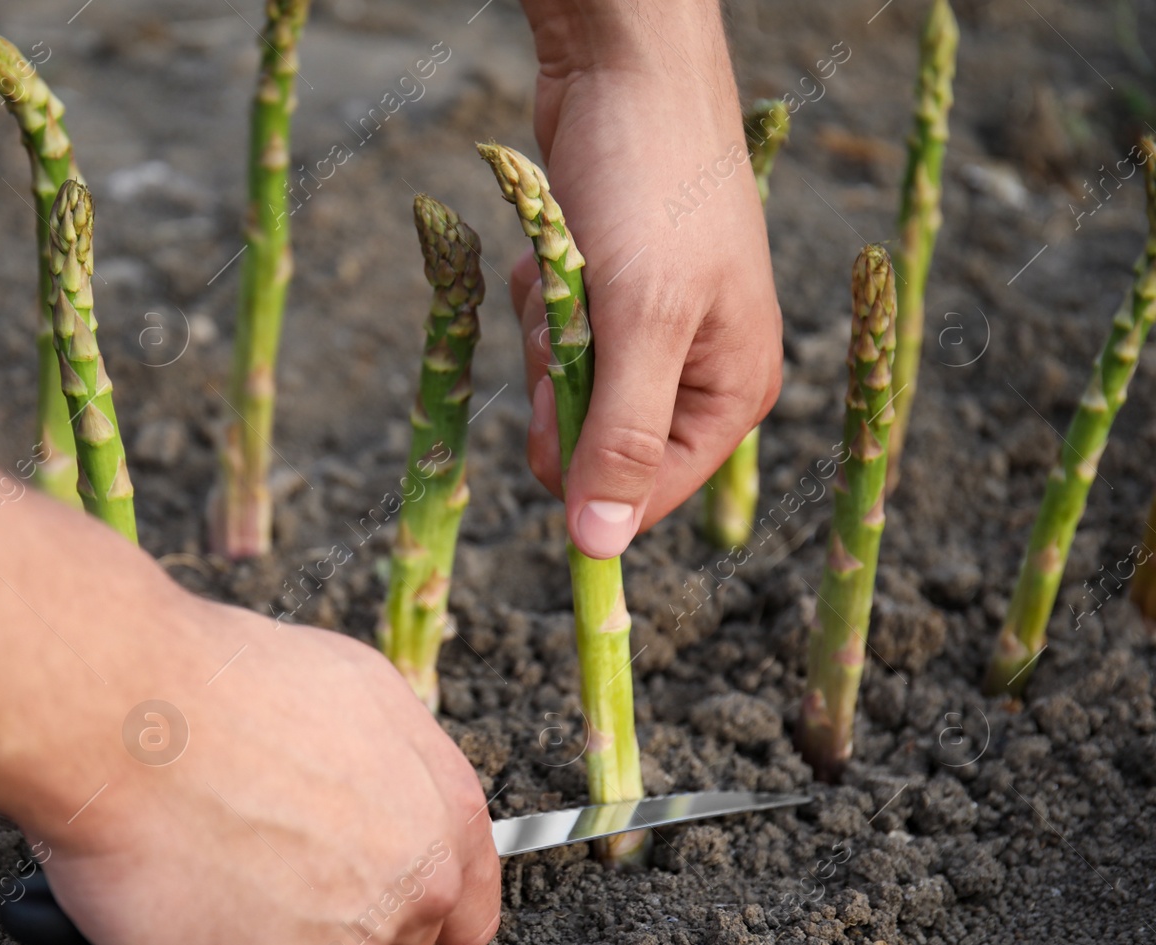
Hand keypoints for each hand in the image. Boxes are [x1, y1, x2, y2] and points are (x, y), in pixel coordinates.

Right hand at [17, 595, 500, 944]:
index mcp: (438, 822)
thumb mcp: (358, 686)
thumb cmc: (229, 688)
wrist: (130, 719)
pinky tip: (183, 890)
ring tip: (218, 857)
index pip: (465, 905)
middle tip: (272, 862)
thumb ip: (401, 764)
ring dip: (273, 938)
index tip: (390, 902)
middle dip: (341, 922)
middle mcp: (405, 895)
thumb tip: (393, 798)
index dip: (420, 902)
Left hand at [514, 0, 782, 557]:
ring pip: (559, 388)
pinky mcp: (602, 295)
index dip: (586, 477)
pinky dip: (540, 296)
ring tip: (572, 268)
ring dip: (546, 335)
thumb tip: (598, 549)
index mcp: (731, 393)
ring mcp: (645, 332)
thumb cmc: (652, 186)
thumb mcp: (639, 321)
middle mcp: (694, 373)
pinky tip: (558, 247)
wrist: (622, 69)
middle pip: (590, 442)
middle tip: (571, 320)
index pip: (644, 495)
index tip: (546, 430)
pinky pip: (549, 335)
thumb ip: (620, 438)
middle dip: (560, 384)